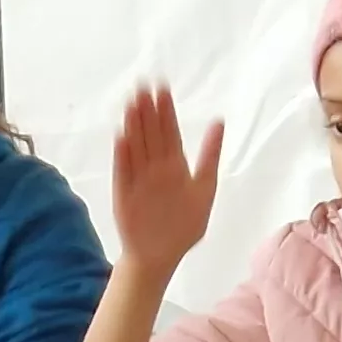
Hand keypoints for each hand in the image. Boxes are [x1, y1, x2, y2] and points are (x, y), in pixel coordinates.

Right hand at [109, 86, 223, 270]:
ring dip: (133, 124)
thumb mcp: (205, 188)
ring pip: (136, 146)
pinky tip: (121, 136)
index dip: (166, 110)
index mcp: (175, 166)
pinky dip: (123, 155)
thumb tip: (219, 122)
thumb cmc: (184, 226)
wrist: (162, 256)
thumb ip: (210, 155)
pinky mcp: (124, 193)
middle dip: (148, 110)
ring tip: (132, 102)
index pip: (170, 132)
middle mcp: (156, 169)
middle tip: (143, 84)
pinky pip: (123, 171)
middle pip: (151, 134)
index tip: (163, 87)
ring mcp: (138, 179)